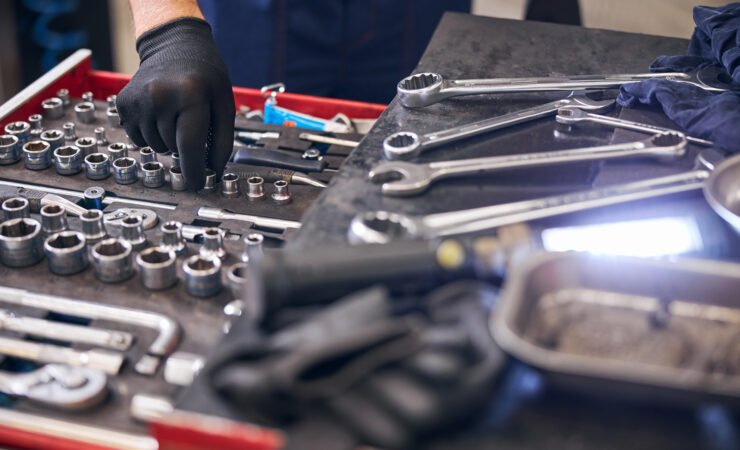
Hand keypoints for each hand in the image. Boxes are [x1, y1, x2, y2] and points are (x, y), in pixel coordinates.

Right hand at [117, 18, 234, 189]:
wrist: (174, 45)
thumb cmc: (204, 75)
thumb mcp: (224, 104)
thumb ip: (222, 141)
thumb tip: (214, 174)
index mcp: (190, 94)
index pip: (190, 145)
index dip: (195, 170)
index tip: (197, 185)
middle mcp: (159, 97)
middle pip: (174, 148)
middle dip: (186, 146)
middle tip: (191, 123)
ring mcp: (138, 101)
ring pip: (156, 146)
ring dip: (168, 139)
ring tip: (176, 114)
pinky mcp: (123, 104)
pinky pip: (140, 138)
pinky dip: (152, 133)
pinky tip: (160, 113)